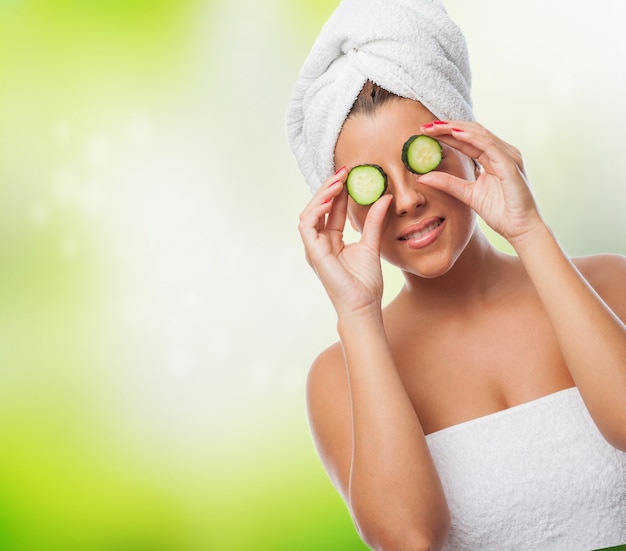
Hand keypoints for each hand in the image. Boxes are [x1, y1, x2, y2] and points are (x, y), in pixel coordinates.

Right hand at [298, 168, 392, 316]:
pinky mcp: (312, 252)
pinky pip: (307, 225)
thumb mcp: (372, 244)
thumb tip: (385, 198)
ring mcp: (314, 248)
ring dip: (322, 195)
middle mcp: (320, 243)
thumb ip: (375, 222)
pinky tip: (331, 200)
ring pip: (310, 213)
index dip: (339, 192)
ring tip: (338, 182)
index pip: (332, 210)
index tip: (351, 175)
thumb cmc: (365, 283)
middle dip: (329, 188)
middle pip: (319, 208)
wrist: (363, 305)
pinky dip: (317, 210)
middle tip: (344, 172)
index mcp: (331, 241)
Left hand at [417, 121, 543, 245]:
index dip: (446, 134)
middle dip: (448, 127)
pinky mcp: (510, 165)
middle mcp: (502, 153)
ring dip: (456, 128)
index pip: (467, 140)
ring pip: (480, 134)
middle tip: (425, 127)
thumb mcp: (467, 195)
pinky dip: (472, 138)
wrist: (520, 229)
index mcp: (493, 158)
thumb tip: (422, 176)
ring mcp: (508, 156)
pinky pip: (489, 146)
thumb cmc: (501, 212)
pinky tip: (455, 133)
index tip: (425, 132)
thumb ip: (448, 183)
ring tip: (436, 127)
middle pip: (472, 132)